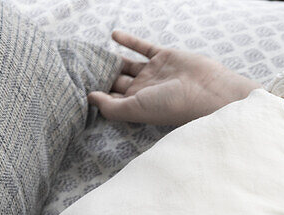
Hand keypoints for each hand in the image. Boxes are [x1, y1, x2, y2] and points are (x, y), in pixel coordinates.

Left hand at [87, 30, 261, 126]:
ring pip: (127, 64)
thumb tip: (89, 98)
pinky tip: (113, 35)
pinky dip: (129, 41)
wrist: (207, 90)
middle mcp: (144, 90)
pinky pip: (143, 47)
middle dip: (100, 75)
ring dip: (111, 59)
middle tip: (80, 66)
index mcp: (137, 105)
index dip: (96, 94)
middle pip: (116, 81)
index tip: (76, 86)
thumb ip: (111, 107)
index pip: (111, 99)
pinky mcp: (164, 56)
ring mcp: (154, 72)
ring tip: (93, 52)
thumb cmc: (174, 105)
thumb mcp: (137, 109)